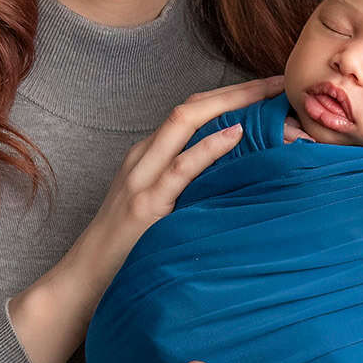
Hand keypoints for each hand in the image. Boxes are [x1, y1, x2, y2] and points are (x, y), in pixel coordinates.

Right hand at [10, 76, 280, 362]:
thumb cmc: (128, 250)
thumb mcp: (159, 208)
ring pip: (184, 122)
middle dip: (237, 90)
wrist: (84, 281)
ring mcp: (142, 178)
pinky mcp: (145, 205)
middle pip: (192, 106)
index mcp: (148, 156)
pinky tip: (236, 135)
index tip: (268, 89)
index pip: (192, 111)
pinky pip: (180, 168)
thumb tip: (237, 180)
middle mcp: (144, 157)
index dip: (230, 95)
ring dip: (230, 106)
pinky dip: (210, 147)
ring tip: (266, 98)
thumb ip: (188, 188)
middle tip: (278, 82)